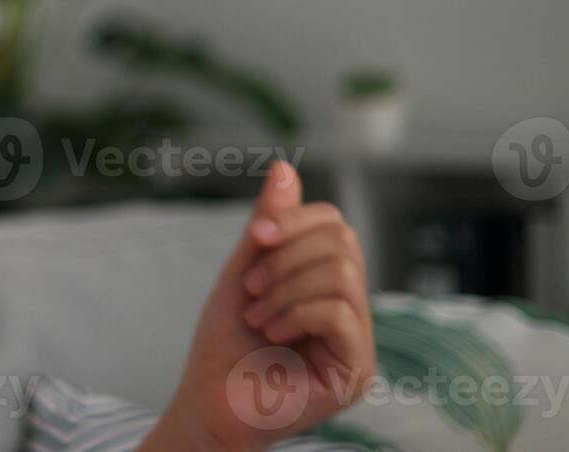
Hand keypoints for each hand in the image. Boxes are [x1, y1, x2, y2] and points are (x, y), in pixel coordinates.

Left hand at [143, 161, 376, 450]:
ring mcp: (359, 340)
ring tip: (258, 315)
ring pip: (341, 272)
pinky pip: (340, 311)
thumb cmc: (225, 343)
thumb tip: (284, 167)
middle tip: (251, 288)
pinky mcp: (357, 369)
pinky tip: (272, 333)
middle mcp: (352, 308)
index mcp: (327, 283)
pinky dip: (297, 312)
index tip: (255, 240)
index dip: (294, 219)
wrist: (209, 402)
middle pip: (342, 240)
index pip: (334, 223)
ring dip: (285, 287)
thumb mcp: (242, 271)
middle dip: (286, 255)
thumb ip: (268, 225)